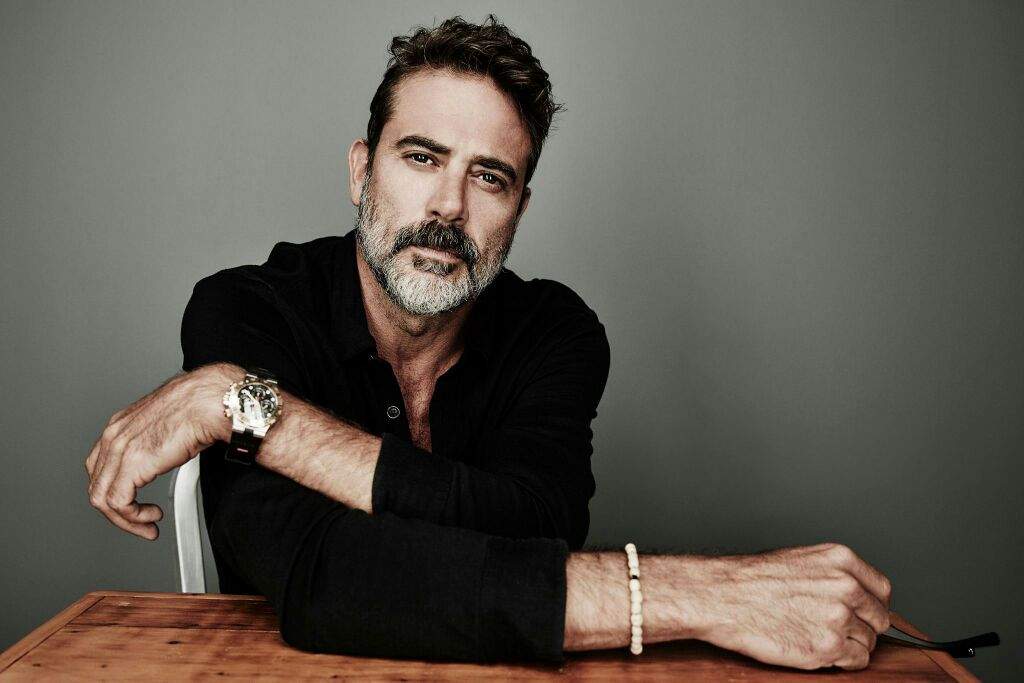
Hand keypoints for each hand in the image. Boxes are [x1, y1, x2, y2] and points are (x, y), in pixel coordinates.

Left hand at [85, 364, 237, 539]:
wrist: (209, 402)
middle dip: (118, 511)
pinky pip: (118, 503)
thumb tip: (165, 458)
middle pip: (97, 484)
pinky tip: (151, 516)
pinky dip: (133, 518)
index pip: (100, 466)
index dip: (115, 489)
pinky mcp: (131, 465)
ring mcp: (119, 450)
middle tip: (140, 521)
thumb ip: (156, 443)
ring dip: (126, 519)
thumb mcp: (167, 426)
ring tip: (147, 524)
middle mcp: (114, 436)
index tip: (133, 502)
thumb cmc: (199, 407)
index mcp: (120, 426)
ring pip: (102, 498)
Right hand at [697, 542, 891, 670]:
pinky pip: (856, 661)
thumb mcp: (800, 560)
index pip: (882, 590)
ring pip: (868, 642)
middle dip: (863, 626)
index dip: (871, 605)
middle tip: (836, 628)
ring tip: (818, 636)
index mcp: (841, 560)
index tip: (862, 613)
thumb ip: (834, 575)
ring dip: (849, 644)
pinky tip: (818, 649)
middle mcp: (846, 586)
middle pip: (879, 618)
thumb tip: (855, 595)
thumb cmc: (753, 579)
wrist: (723, 597)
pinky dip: (842, 661)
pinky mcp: (828, 647)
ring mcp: (839, 618)